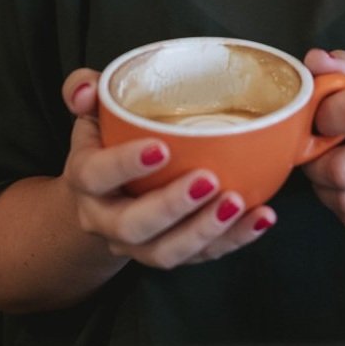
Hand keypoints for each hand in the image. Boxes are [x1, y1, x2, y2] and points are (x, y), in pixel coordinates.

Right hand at [58, 69, 277, 269]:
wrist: (101, 199)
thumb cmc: (104, 145)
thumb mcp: (91, 113)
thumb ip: (84, 90)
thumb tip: (84, 89)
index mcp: (85, 179)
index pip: (97, 174)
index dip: (126, 164)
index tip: (162, 148)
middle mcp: (106, 219)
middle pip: (133, 225)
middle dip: (172, 206)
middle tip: (208, 179)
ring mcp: (136, 244)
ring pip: (165, 252)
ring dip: (204, 231)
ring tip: (237, 202)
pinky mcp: (168, 253)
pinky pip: (200, 257)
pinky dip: (233, 240)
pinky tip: (260, 217)